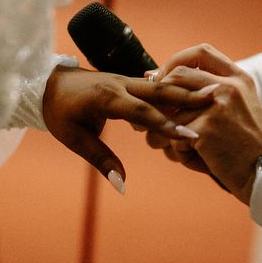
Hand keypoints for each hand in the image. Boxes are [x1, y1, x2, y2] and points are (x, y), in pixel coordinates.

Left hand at [42, 65, 211, 190]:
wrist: (46, 83)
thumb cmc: (58, 112)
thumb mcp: (74, 139)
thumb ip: (101, 160)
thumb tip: (122, 184)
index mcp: (106, 98)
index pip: (143, 113)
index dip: (168, 125)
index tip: (192, 135)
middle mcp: (119, 83)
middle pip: (158, 91)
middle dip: (187, 96)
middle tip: (215, 99)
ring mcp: (124, 79)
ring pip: (159, 84)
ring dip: (185, 89)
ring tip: (213, 93)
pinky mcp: (126, 80)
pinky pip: (153, 85)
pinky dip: (173, 89)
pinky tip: (193, 92)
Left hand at [146, 44, 261, 203]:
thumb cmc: (246, 146)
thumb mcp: (238, 107)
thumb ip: (207, 93)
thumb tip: (157, 79)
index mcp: (237, 78)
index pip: (200, 52)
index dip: (174, 62)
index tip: (161, 79)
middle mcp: (228, 87)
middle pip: (177, 76)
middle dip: (157, 97)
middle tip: (148, 119)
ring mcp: (217, 106)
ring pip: (169, 112)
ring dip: (163, 135)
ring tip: (174, 150)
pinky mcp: (206, 129)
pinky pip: (174, 137)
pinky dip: (180, 154)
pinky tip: (197, 161)